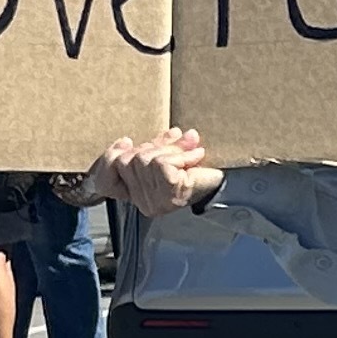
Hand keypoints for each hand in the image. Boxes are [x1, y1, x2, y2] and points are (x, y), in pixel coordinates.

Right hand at [90, 128, 220, 214]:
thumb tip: (171, 134)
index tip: (125, 142)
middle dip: (151, 147)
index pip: (105, 181)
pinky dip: (180, 154)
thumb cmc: (200, 174)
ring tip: (187, 153)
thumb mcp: (168, 157)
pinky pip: (162, 162)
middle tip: (173, 145)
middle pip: (127, 161)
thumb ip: (158, 147)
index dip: (108, 160)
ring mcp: (156, 200)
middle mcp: (144, 203)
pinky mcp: (171, 192)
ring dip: (168, 150)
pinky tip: (195, 155)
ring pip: (144, 160)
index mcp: (139, 196)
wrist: (231, 188)